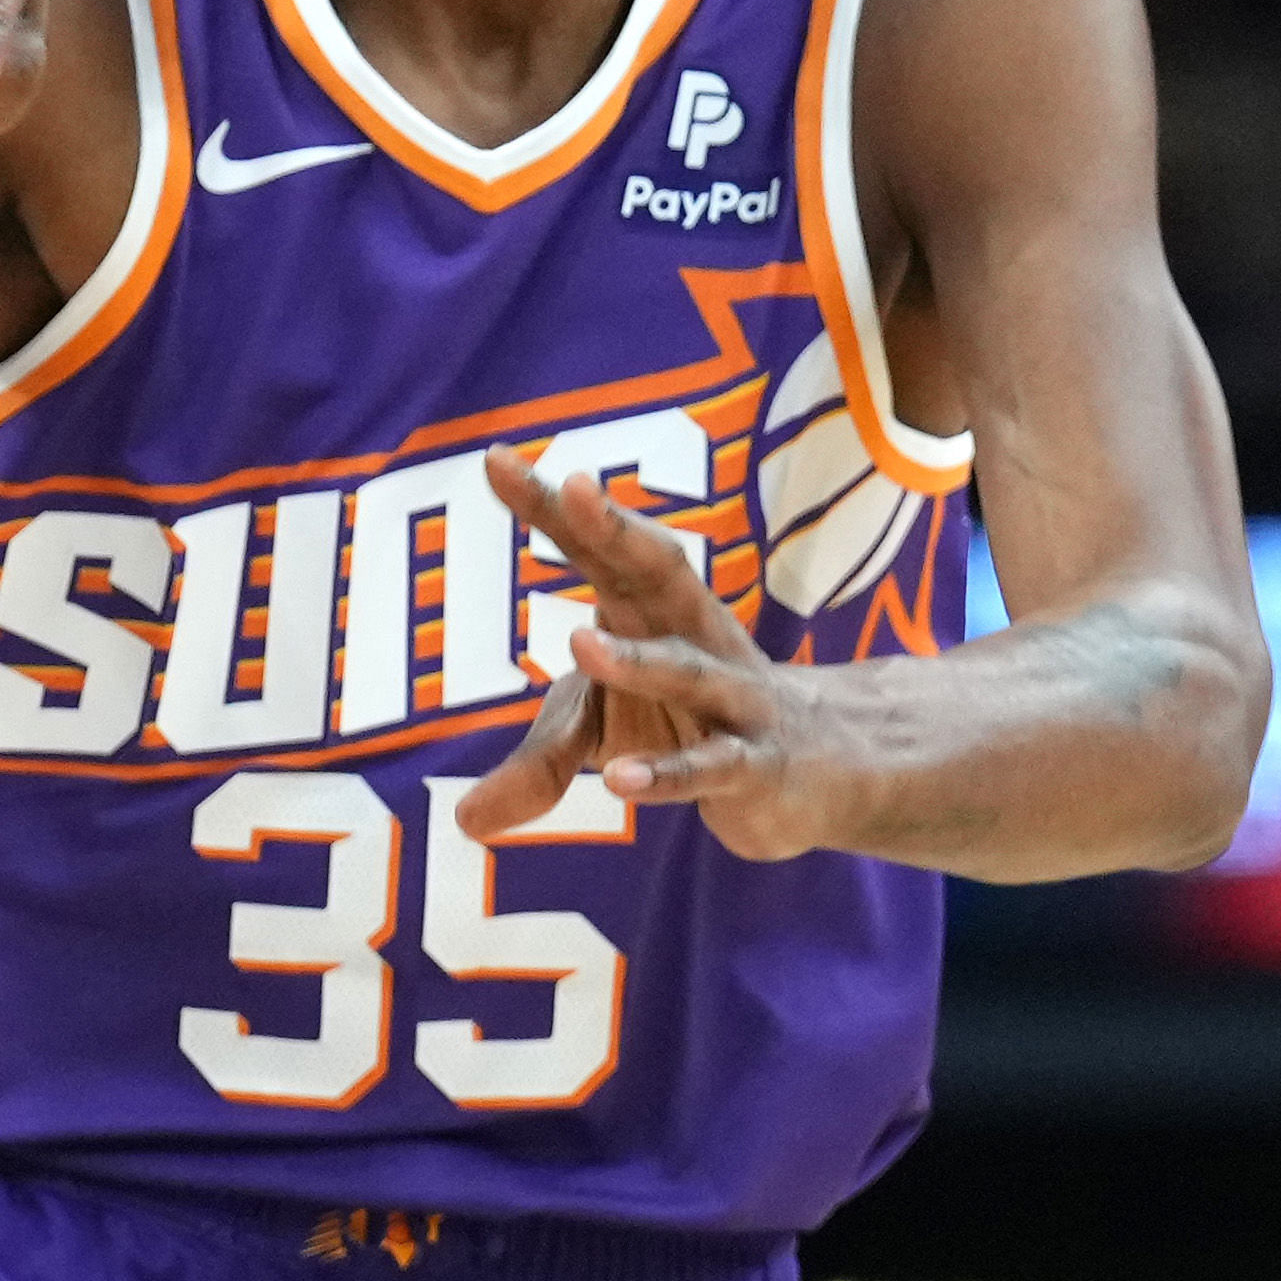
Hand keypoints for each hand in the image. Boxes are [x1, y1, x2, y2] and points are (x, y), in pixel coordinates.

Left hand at [460, 443, 839, 858]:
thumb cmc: (694, 726)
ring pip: (686, 670)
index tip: (497, 459)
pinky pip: (710, 766)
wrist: (817, 773)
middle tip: (573, 487)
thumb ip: (538, 766)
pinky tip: (617, 777)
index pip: (600, 547)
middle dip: (616, 529)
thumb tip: (464, 821)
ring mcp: (732, 699)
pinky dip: (667, 772)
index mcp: (653, 609)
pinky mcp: (756, 764)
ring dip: (634, 659)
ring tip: (576, 643)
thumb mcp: (607, 736)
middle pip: (658, 572)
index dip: (553, 506)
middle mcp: (695, 636)